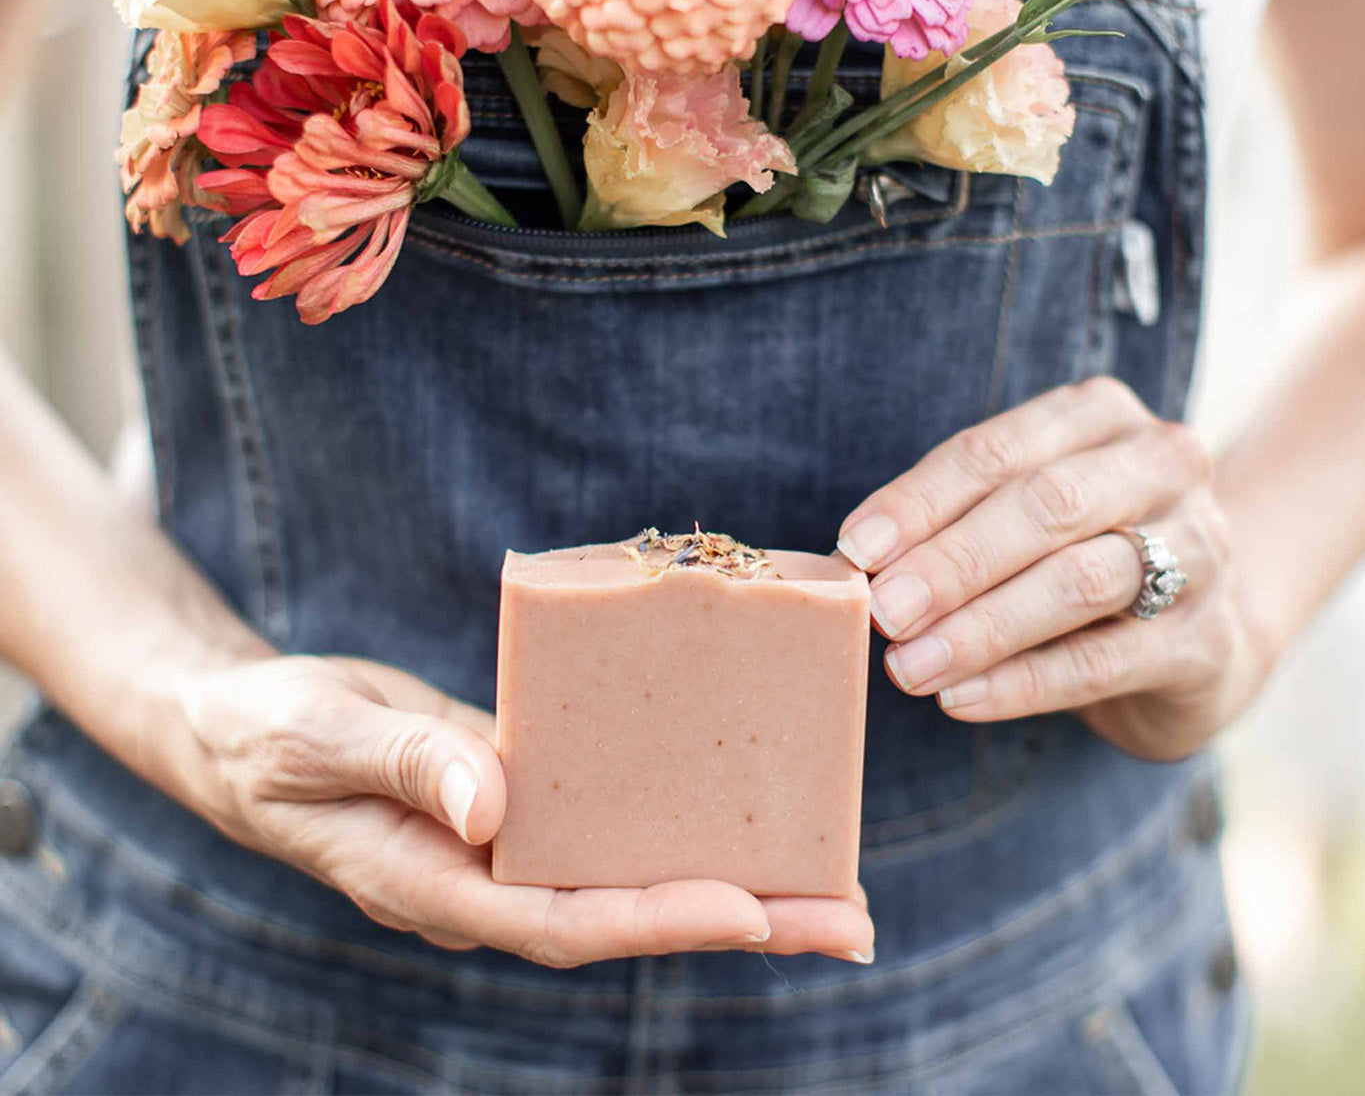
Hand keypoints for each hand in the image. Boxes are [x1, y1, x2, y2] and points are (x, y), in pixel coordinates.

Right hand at [172, 654, 873, 966]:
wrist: (244, 725)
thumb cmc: (265, 733)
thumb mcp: (315, 736)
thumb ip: (402, 763)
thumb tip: (494, 806)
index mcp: (432, 884)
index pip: (561, 918)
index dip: (655, 916)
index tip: (750, 909)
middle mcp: (486, 878)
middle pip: (625, 913)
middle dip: (739, 920)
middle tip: (849, 924)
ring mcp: (507, 844)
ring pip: (630, 873)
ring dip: (732, 880)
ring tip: (834, 888)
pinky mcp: (521, 796)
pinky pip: (608, 819)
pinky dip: (676, 822)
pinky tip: (740, 811)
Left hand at [837, 377, 1268, 760]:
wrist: (1202, 632)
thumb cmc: (1076, 554)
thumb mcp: (1020, 517)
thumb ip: (954, 524)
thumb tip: (860, 562)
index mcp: (1098, 416)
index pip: (996, 451)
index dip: (920, 501)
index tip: (856, 548)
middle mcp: (1161, 466)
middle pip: (1046, 507)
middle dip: (952, 561)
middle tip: (884, 611)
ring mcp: (1200, 550)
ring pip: (1080, 582)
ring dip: (981, 628)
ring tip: (909, 665)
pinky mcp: (1208, 639)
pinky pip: (1103, 662)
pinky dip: (1022, 683)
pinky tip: (959, 697)